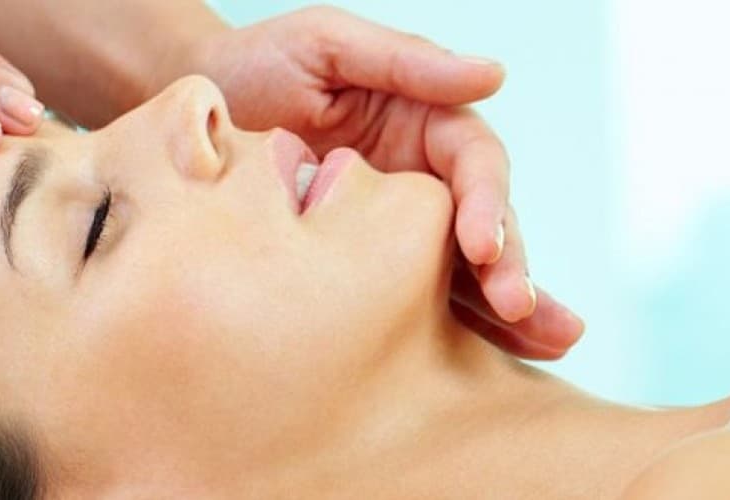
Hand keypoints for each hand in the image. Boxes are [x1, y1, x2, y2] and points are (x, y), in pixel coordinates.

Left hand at [181, 7, 584, 358]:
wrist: (182, 123)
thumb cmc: (256, 66)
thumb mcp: (327, 43)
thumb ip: (407, 60)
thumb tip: (492, 73)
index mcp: (426, 121)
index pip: (475, 163)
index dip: (487, 201)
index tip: (480, 243)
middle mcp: (426, 178)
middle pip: (486, 223)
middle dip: (510, 265)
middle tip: (518, 306)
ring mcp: (403, 230)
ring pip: (470, 270)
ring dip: (511, 308)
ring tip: (547, 344)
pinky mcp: (373, 270)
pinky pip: (423, 302)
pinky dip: (461, 331)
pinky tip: (502, 360)